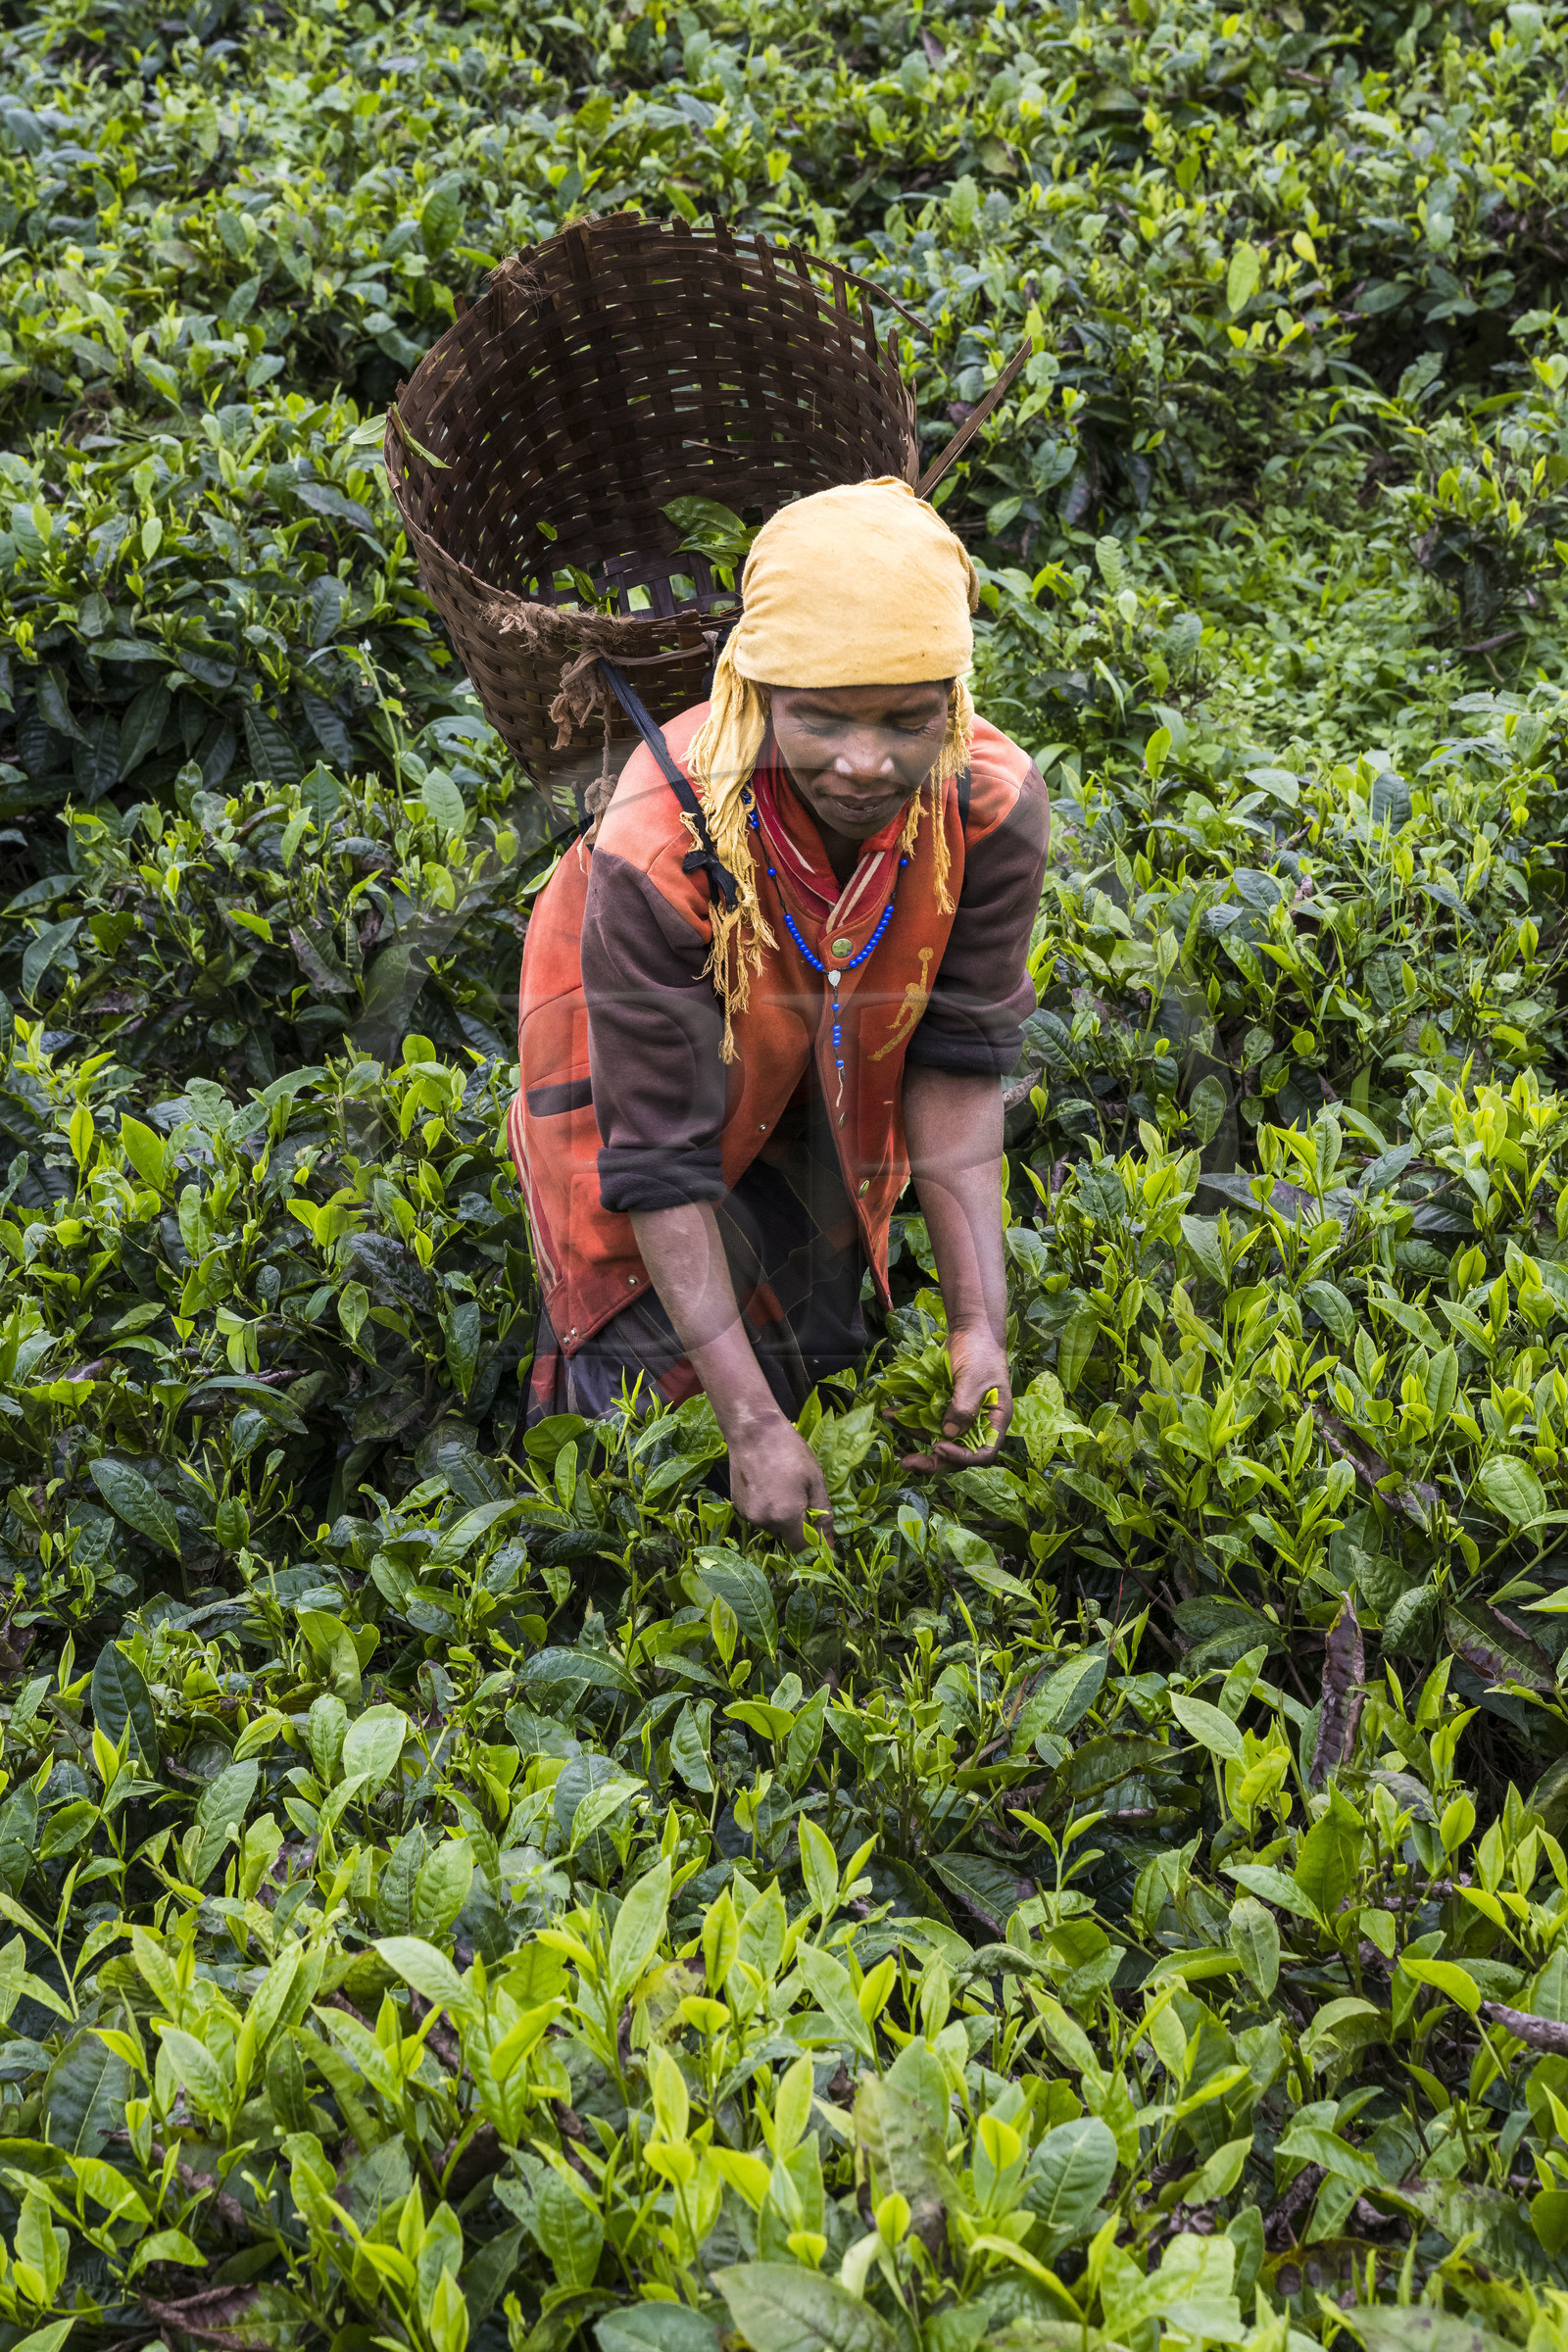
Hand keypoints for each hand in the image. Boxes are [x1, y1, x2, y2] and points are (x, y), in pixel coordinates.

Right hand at [725, 1409, 834, 1550]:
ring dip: (781, 1517)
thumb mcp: (815, 1480)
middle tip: (801, 1496)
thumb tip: (828, 1544)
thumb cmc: (790, 1451)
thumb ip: (823, 1515)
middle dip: (798, 1525)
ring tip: (783, 1487)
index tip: (820, 1533)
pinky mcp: (738, 1507)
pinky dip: (767, 1509)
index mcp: (786, 1516)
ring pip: (773, 1527)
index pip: (803, 1548)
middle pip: (787, 1538)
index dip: (814, 1544)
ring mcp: (748, 1515)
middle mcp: (764, 1521)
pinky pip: (760, 1517)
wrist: (753, 1431)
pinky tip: (769, 1486)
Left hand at [900, 1321, 1012, 1472]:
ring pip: (935, 1436)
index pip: (981, 1453)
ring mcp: (958, 1417)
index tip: (940, 1448)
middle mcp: (976, 1425)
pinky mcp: (942, 1408)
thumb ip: (963, 1408)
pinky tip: (892, 1411)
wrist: (971, 1331)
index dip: (961, 1457)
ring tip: (891, 1419)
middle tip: (907, 1464)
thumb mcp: (974, 1380)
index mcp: (994, 1422)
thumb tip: (948, 1434)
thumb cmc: (980, 1353)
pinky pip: (925, 1420)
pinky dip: (909, 1418)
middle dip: (931, 1460)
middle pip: (955, 1451)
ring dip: (913, 1433)